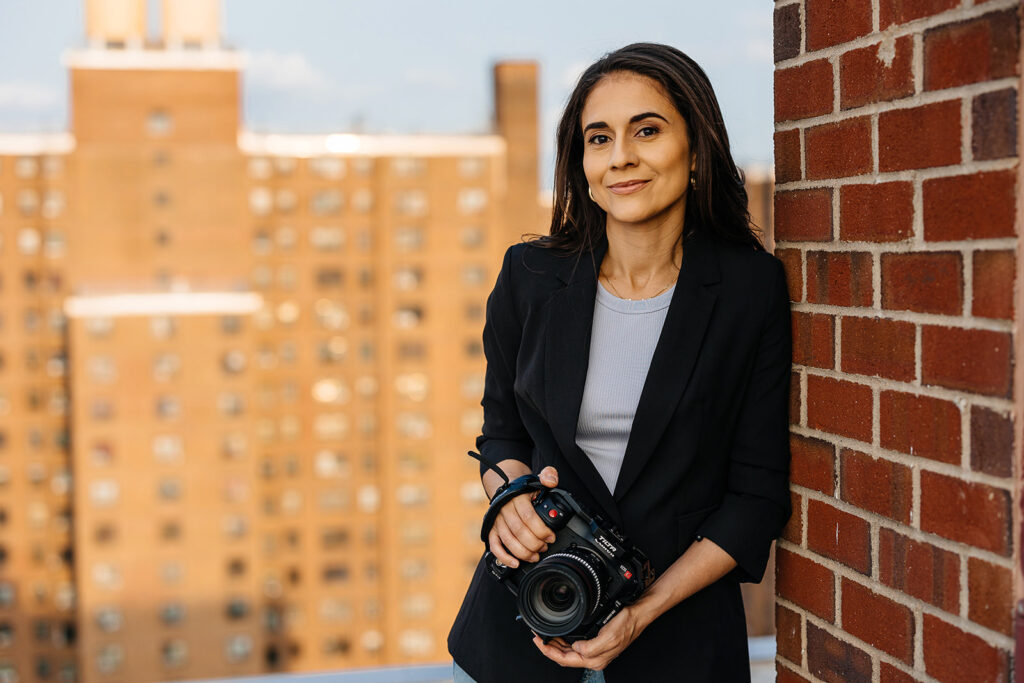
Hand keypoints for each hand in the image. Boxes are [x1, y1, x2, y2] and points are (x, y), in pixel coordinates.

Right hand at [487, 466, 558, 566]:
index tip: (551, 537)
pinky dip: (503, 557)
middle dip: (534, 543)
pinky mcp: (492, 529)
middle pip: (519, 531)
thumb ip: (548, 476)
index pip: (529, 517)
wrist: (505, 487)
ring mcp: (497, 521)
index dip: (541, 530)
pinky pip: (494, 545)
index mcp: (517, 498)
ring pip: (508, 540)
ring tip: (535, 557)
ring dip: (523, 552)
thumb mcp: (538, 479)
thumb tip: (551, 481)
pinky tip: (515, 563)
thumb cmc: (524, 488)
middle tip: (544, 547)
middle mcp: (505, 509)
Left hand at [531, 605, 646, 669]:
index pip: (564, 659)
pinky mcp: (595, 643)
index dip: (548, 651)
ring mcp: (594, 651)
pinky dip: (564, 640)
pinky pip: (574, 645)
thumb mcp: (609, 636)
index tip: (538, 641)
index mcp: (594, 660)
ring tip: (544, 634)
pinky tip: (560, 634)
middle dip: (548, 647)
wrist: (637, 615)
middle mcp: (593, 658)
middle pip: (563, 656)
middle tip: (537, 635)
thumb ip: (591, 647)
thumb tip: (576, 648)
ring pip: (568, 651)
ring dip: (555, 643)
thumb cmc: (626, 625)